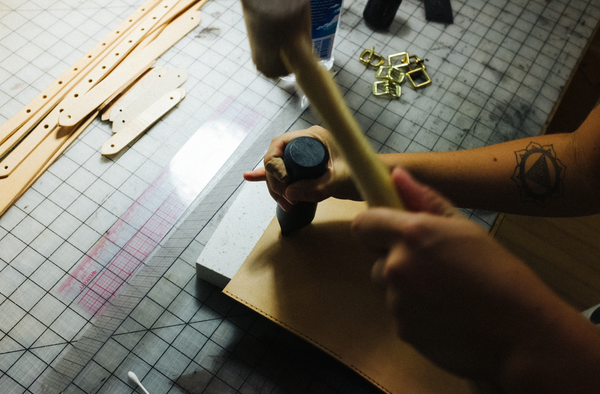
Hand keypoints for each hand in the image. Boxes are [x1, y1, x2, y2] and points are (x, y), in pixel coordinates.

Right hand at [243, 126, 359, 210]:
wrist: (374, 179)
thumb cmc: (363, 173)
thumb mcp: (340, 181)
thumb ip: (316, 188)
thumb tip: (289, 194)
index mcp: (313, 136)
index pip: (280, 144)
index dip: (274, 164)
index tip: (284, 184)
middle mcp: (306, 143)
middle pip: (276, 158)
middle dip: (274, 180)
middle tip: (286, 199)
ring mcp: (304, 156)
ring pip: (278, 169)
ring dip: (276, 186)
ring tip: (285, 203)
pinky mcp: (305, 168)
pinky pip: (283, 170)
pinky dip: (268, 176)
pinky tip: (250, 177)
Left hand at [351, 168, 599, 390]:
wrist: (521, 333)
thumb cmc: (500, 273)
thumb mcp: (466, 229)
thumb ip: (425, 201)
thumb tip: (396, 175)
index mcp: (412, 234)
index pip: (363, 224)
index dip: (374, 228)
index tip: (390, 233)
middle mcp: (397, 266)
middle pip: (377, 260)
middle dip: (396, 261)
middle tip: (435, 268)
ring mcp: (397, 303)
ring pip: (390, 290)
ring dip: (407, 290)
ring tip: (447, 295)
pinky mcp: (403, 331)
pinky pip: (401, 316)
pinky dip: (417, 316)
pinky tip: (448, 316)